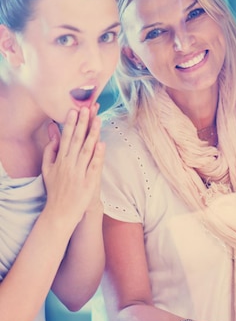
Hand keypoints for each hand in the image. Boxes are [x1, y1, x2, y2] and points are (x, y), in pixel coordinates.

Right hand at [41, 105, 104, 229]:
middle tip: (87, 108)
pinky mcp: (89, 182)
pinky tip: (102, 144)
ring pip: (87, 150)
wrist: (61, 212)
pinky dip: (98, 155)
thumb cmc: (55, 190)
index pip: (66, 137)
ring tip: (98, 120)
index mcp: (60, 160)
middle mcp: (69, 164)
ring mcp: (79, 173)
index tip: (74, 110)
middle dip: (82, 123)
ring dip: (93, 134)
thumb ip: (50, 152)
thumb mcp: (46, 169)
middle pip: (77, 140)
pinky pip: (94, 166)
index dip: (71, 123)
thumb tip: (54, 136)